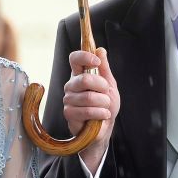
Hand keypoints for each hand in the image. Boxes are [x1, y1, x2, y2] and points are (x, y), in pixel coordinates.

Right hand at [62, 48, 118, 171]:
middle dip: (101, 88)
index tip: (96, 62)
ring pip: (88, 97)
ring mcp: (68, 99)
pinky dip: (100, 113)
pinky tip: (102, 115)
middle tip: (106, 93)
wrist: (105, 127)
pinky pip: (87, 111)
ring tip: (105, 107)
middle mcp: (71, 85)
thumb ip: (104, 68)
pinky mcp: (69, 114)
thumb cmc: (105, 105)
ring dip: (103, 104)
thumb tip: (101, 50)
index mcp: (79, 75)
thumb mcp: (109, 85)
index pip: (74, 59)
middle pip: (84, 79)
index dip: (85, 57)